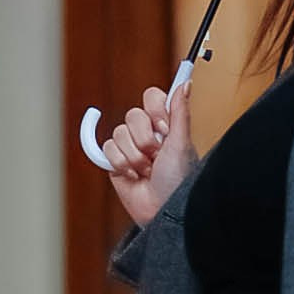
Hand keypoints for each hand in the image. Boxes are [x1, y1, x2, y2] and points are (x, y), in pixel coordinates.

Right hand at [101, 77, 196, 230]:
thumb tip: (186, 83)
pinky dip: (120, 163)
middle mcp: (148, 133)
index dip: (155, 112)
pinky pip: (107, 148)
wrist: (162, 210)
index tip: (165, 129)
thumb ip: (180, 112)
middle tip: (157, 157)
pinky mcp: (115, 161)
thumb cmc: (179, 180)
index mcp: (167, 125)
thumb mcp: (182, 144)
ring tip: (148, 171)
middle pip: (133, 115)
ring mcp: (131, 147)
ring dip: (135, 156)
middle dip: (145, 140)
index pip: (152, 98)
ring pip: (119, 133)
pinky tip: (134, 176)